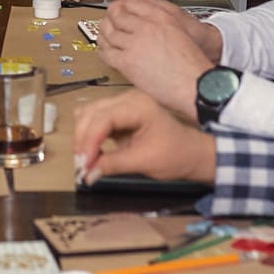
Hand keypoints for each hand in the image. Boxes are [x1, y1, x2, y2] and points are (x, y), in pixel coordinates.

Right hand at [73, 90, 217, 186]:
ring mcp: (122, 105)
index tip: (84, 163)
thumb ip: (113, 165)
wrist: (191, 154)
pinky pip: (95, 120)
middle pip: (91, 113)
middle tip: (81, 165)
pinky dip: (88, 136)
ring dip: (83, 137)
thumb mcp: (144, 162)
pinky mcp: (119, 115)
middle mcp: (127, 99)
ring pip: (88, 115)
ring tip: (85, 160)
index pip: (103, 118)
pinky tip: (91, 152)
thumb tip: (87, 173)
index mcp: (139, 106)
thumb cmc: (175, 154)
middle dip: (82, 139)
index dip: (89, 141)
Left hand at [100, 0, 221, 118]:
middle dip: (110, 18)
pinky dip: (103, 50)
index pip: (132, 2)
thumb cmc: (192, 64)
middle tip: (107, 21)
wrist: (195, 84)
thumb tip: (146, 25)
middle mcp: (147, 26)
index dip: (122, 6)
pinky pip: (107, 53)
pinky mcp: (127, 62)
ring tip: (103, 35)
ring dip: (104, 33)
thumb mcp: (180, 33)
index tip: (119, 9)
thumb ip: (162, 25)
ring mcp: (135, 44)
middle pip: (118, 15)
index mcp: (162, 16)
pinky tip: (105, 51)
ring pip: (109, 33)